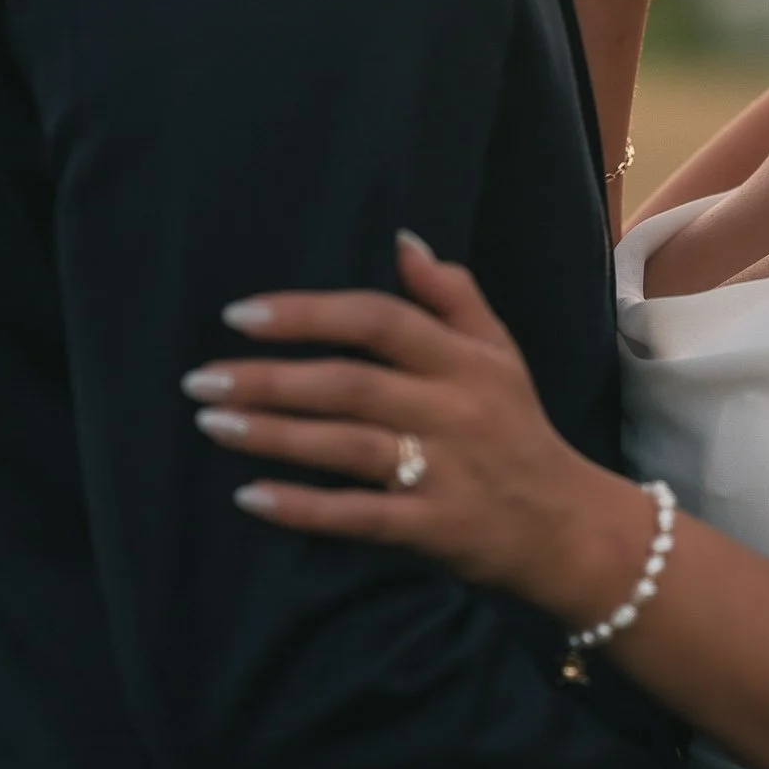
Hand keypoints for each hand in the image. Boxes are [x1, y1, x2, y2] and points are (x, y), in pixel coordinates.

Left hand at [182, 237, 648, 618]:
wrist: (569, 527)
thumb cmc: (518, 429)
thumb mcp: (500, 353)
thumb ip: (452, 296)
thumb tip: (401, 240)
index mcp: (464, 360)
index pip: (380, 320)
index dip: (309, 313)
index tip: (240, 314)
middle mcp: (453, 409)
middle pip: (350, 384)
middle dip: (270, 378)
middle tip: (200, 379)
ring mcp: (444, 470)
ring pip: (348, 446)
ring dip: (274, 435)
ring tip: (210, 424)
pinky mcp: (434, 527)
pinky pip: (360, 516)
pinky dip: (304, 507)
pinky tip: (250, 497)